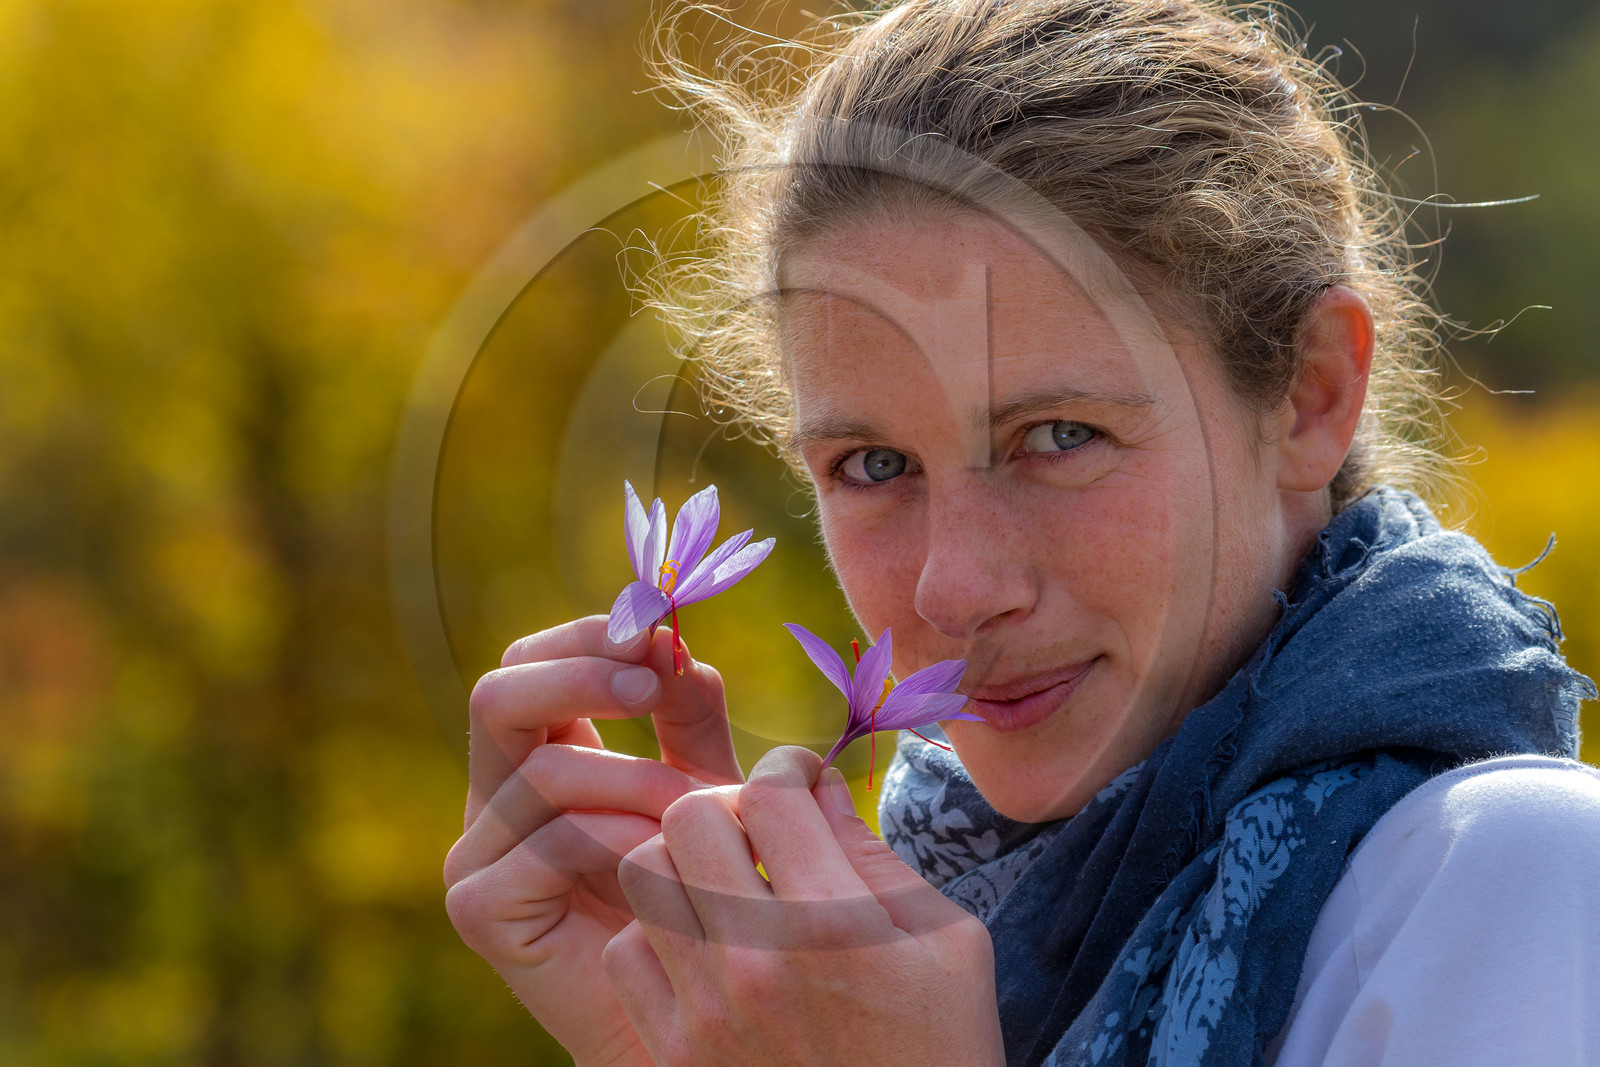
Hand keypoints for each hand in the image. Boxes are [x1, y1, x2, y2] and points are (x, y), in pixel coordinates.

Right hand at [444, 616, 742, 1065]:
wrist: (695, 1001)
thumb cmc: (704, 888)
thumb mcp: (701, 779)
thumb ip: (685, 711)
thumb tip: (668, 641)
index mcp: (537, 751)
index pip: (532, 659)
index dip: (588, 634)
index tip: (655, 626)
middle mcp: (495, 796)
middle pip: (500, 692)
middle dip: (583, 675)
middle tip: (652, 682)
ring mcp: (478, 853)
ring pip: (540, 770)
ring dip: (633, 780)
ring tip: (693, 814)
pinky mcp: (481, 907)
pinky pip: (545, 840)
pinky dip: (614, 840)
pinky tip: (657, 864)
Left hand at [603, 746, 1005, 1066]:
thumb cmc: (941, 1048)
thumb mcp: (946, 943)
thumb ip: (874, 855)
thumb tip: (816, 785)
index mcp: (833, 924)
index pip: (770, 791)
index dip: (789, 768)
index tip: (803, 784)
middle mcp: (757, 961)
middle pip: (689, 816)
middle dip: (727, 806)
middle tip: (759, 831)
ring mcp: (706, 1011)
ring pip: (643, 875)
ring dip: (684, 866)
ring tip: (726, 886)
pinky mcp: (676, 1053)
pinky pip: (626, 953)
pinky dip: (656, 937)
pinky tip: (704, 949)